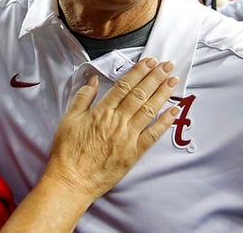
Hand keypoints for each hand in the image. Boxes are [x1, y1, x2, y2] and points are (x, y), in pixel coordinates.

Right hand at [42, 58, 178, 201]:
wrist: (72, 180)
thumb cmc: (68, 152)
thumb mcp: (68, 119)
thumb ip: (82, 97)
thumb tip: (92, 80)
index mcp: (101, 111)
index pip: (124, 86)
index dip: (138, 72)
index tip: (148, 62)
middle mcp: (117, 122)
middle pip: (140, 94)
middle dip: (155, 77)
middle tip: (167, 65)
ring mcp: (127, 137)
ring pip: (149, 110)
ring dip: (162, 93)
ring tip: (173, 80)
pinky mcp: (133, 153)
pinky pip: (153, 135)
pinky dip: (164, 122)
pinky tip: (174, 111)